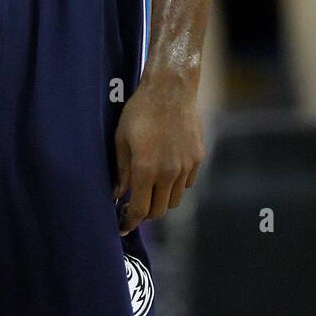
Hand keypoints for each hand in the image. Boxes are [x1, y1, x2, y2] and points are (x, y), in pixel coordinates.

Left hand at [114, 75, 202, 234]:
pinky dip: (175, 185)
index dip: (130, 222)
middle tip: (134, 207)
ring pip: (174, 200)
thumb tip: (117, 195)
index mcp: (146, 169)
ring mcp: (186, 167)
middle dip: (144, 213)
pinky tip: (165, 172)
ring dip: (160, 200)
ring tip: (149, 188)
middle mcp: (168, 173)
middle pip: (158, 211)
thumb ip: (120, 171)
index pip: (139, 210)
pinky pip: (186, 183)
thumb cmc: (140, 111)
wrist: (170, 89)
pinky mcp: (197, 159)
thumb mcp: (121, 139)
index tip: (123, 227)